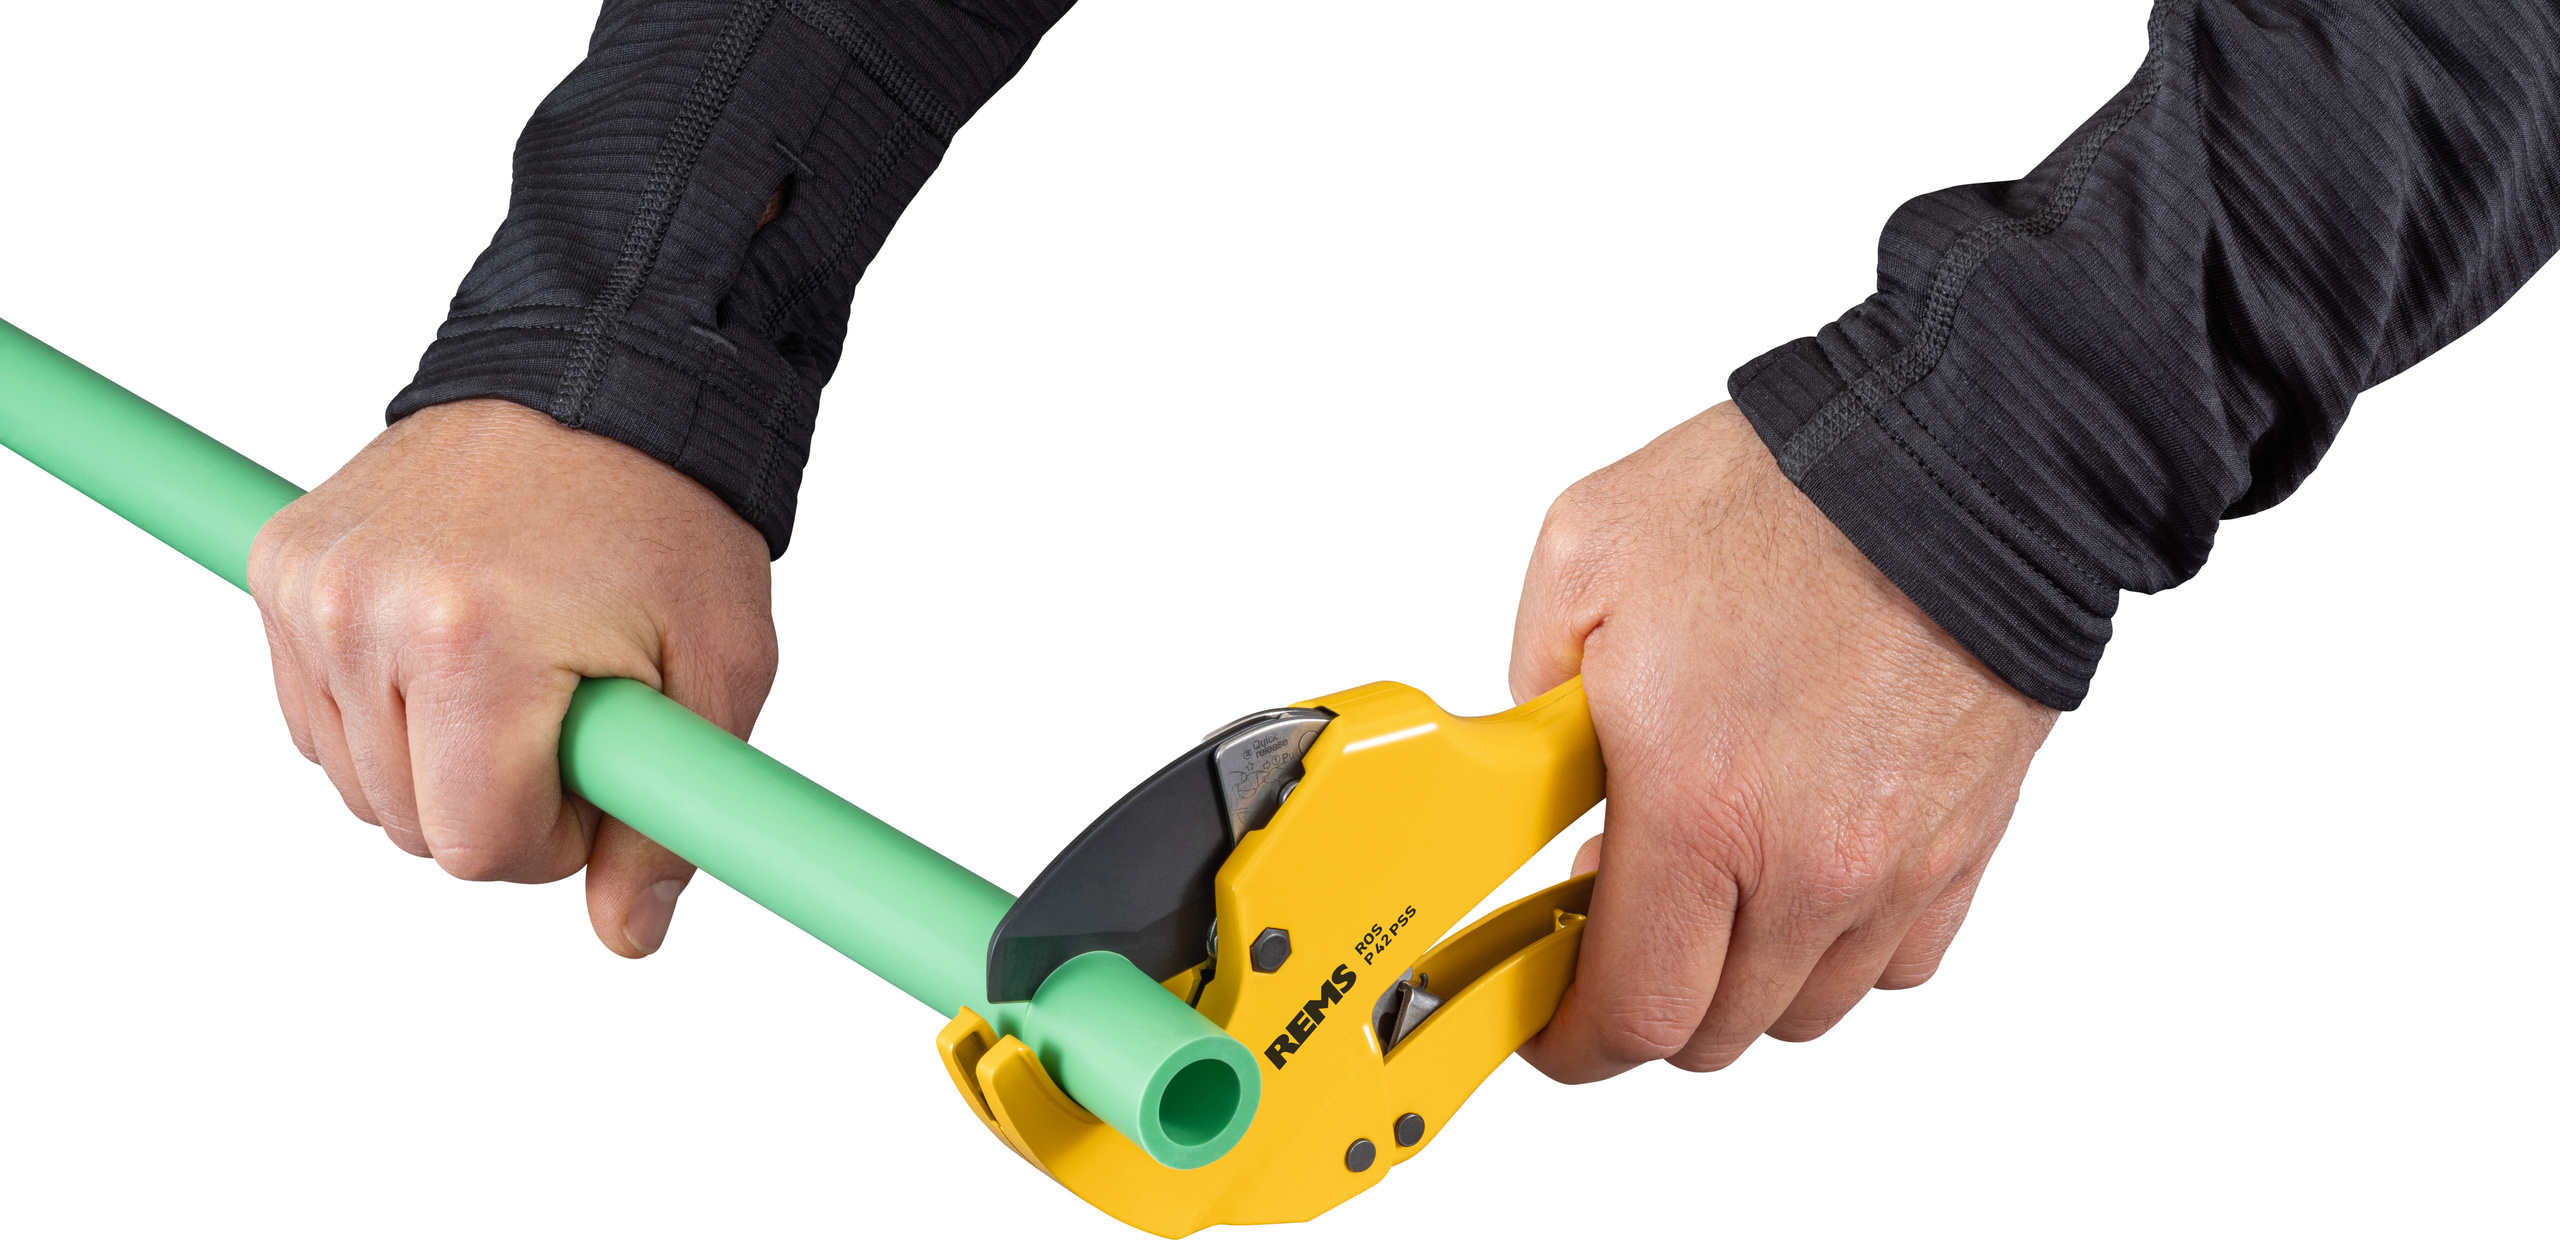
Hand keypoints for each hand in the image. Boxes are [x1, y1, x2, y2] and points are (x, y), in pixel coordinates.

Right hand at [248, 398, 776, 956]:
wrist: (606, 369)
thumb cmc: (670, 516)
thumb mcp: (718, 668)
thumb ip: (669, 820)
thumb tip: (627, 936)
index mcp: (475, 641)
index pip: (475, 846)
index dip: (554, 842)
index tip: (601, 771)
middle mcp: (367, 611)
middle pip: (409, 825)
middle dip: (497, 804)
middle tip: (571, 715)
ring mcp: (311, 585)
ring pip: (354, 783)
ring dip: (436, 763)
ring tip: (518, 672)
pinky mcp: (281, 562)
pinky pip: (313, 716)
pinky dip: (382, 715)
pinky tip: (453, 654)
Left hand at [1510, 401, 2056, 1080]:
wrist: (1964, 452)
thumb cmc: (1785, 492)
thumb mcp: (1581, 560)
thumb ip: (1532, 692)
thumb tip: (1527, 773)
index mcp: (1700, 804)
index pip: (1631, 1012)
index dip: (1570, 1042)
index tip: (1539, 1018)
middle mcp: (1810, 862)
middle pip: (1713, 1032)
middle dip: (1640, 1000)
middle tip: (1606, 924)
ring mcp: (1898, 866)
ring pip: (1803, 1010)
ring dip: (1736, 977)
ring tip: (1703, 885)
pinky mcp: (1964, 845)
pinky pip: (1892, 961)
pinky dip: (1833, 946)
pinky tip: (1795, 868)